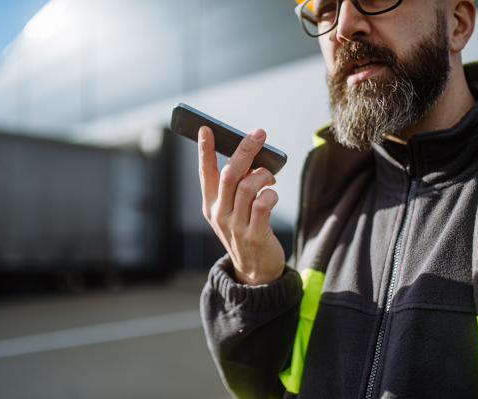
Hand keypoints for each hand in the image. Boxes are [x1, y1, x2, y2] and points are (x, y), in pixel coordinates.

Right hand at [198, 126, 284, 285]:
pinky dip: (271, 193)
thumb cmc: (245, 232)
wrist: (254, 271)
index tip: (206, 129)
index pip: (205, 173)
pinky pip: (263, 203)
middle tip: (259, 133)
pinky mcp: (254, 234)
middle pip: (230, 174)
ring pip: (247, 186)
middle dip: (244, 149)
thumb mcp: (233, 211)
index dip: (205, 150)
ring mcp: (235, 225)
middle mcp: (219, 213)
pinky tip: (272, 194)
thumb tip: (254, 161)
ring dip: (263, 174)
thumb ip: (238, 188)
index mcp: (210, 205)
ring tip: (269, 176)